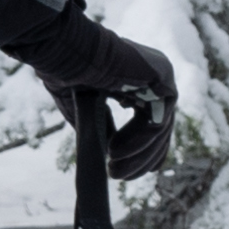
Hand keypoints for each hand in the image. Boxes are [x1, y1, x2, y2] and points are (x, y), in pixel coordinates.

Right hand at [53, 29, 181, 186]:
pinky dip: (139, 142)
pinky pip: (158, 121)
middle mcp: (154, 77)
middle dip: (140, 159)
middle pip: (159, 128)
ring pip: (160, 129)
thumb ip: (98, 125)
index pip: (152, 121)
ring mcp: (162, 76)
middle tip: (117, 178)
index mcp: (138, 78)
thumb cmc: (66, 71)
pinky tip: (114, 152)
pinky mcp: (163, 80)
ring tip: (113, 171)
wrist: (66, 50)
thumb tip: (106, 153)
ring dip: (137, 155)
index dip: (143, 151)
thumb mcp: (82, 106)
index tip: (125, 173)